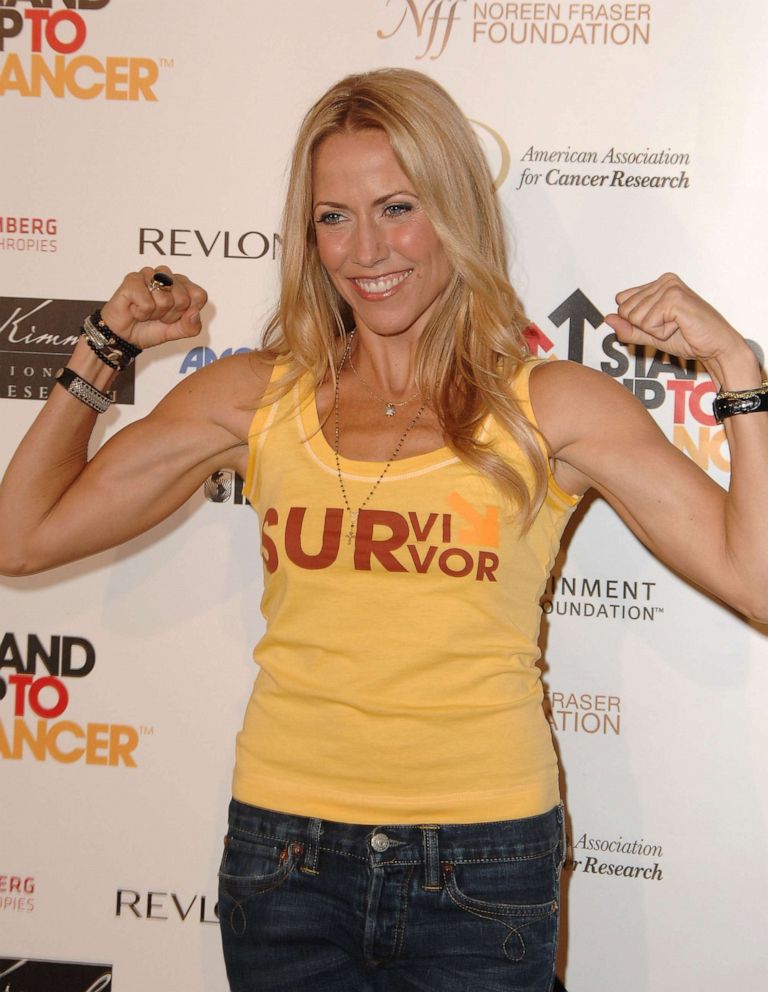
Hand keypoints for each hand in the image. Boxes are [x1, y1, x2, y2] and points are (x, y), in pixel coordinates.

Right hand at [99, 266, 206, 348]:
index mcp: (182, 285)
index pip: (199, 295)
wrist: (125, 336)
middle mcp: (167, 275)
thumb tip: (194, 313)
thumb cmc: (150, 328)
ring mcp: (149, 275)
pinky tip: (134, 309)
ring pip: (165, 299)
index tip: (174, 316)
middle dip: (170, 315)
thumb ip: (191, 326)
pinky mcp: (132, 279)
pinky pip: (147, 302)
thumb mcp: (177, 332)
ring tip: (146, 311)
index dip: (187, 312)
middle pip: (184, 299)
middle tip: (157, 315)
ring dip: (155, 313)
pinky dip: (141, 313)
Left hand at [604, 272, 744, 366]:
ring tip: (676, 326)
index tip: (660, 323)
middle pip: (625, 310)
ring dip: (654, 331)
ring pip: (635, 317)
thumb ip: (628, 328)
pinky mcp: (674, 298)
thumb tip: (607, 318)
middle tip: (670, 327)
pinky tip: (680, 326)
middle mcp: (664, 280)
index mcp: (657, 284)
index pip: (622, 301)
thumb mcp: (650, 335)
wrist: (715, 347)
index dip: (636, 321)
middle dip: (644, 327)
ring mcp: (670, 287)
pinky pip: (647, 323)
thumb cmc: (688, 339)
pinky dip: (661, 333)